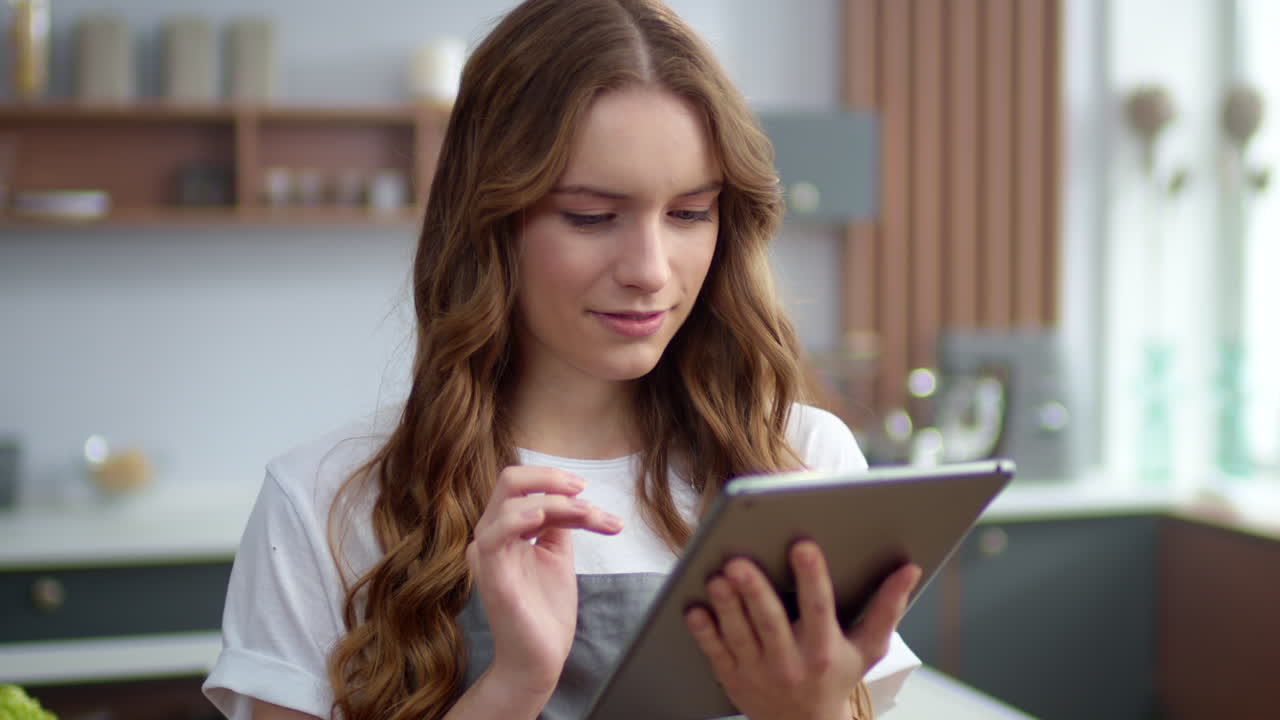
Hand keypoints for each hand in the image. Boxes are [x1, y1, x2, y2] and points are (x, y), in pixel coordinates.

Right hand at [466, 465, 622, 697]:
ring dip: (557, 501)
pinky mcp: (490, 572)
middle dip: (552, 478)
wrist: (539, 657)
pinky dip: (520, 516)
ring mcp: (488, 552)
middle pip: (510, 480)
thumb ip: (558, 524)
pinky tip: (545, 516)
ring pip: (510, 498)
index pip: (525, 487)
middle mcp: (492, 534)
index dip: (559, 485)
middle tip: (584, 491)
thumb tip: (572, 497)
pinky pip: (494, 533)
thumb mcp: (557, 555)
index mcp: (506, 529)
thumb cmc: (545, 610)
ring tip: (588, 515)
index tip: (590, 499)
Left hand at [684, 541, 920, 719]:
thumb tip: (909, 569)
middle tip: (739, 562)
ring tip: (718, 577)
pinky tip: (694, 609)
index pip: (819, 607)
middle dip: (755, 591)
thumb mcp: (868, 648)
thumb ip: (887, 607)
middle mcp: (791, 662)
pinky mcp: (733, 678)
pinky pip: (715, 653)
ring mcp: (758, 672)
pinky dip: (704, 632)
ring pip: (739, 635)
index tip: (803, 545)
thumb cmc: (837, 677)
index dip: (812, 576)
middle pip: (770, 622)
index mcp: (825, 649)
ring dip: (727, 607)